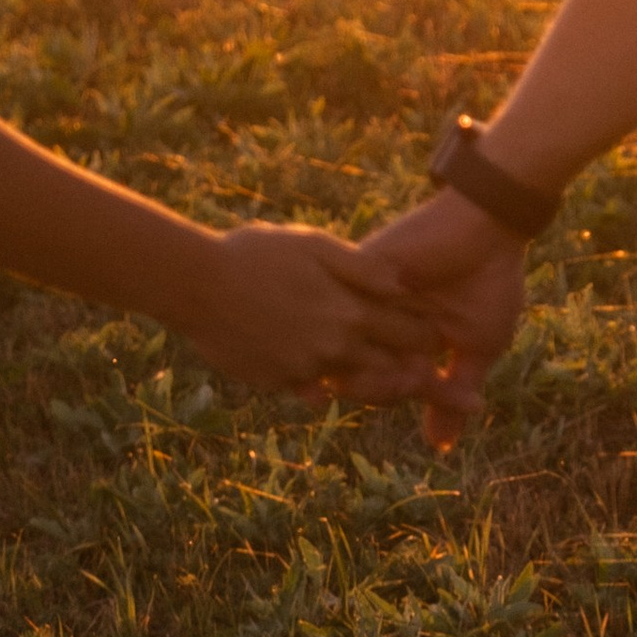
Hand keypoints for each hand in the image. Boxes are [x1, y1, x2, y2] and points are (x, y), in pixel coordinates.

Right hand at [177, 221, 446, 400]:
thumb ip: (362, 267)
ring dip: (375, 385)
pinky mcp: (279, 383)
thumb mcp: (312, 245)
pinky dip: (322, 383)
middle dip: (417, 377)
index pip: (410, 332)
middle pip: (393, 371)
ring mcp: (307, 370)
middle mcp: (335, 347)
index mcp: (350, 309)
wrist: (195, 285)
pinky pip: (313, 391)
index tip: (441, 340)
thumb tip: (405, 286)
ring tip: (384, 378)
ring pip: (357, 387)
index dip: (430, 337)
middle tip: (438, 383)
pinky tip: (321, 371)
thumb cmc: (254, 253)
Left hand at [354, 190, 527, 446]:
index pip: (382, 385)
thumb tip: (441, 446)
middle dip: (387, 383)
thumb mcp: (479, 346)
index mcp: (398, 344)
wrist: (490, 228)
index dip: (402, 396)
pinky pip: (342, 303)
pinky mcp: (359, 269)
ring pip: (344, 342)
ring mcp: (364, 297)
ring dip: (375, 358)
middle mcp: (375, 324)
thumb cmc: (490, 284)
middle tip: (422, 376)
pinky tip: (385, 325)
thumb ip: (452, 393)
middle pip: (354, 371)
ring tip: (412, 356)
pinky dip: (361, 319)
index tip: (437, 397)